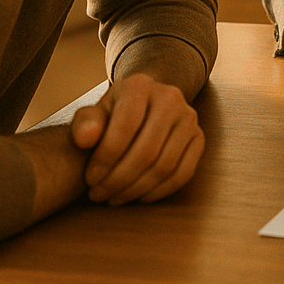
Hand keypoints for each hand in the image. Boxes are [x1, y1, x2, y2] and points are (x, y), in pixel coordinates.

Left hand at [70, 73, 204, 205]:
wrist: (143, 107)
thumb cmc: (113, 115)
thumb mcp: (94, 114)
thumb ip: (85, 124)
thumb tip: (85, 139)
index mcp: (140, 86)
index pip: (125, 127)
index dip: (105, 159)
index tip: (89, 179)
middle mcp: (170, 97)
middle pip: (146, 151)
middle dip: (119, 180)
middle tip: (99, 195)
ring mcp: (189, 117)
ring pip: (165, 165)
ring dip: (137, 189)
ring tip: (115, 197)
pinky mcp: (198, 137)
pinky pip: (184, 172)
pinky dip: (161, 191)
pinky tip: (140, 196)